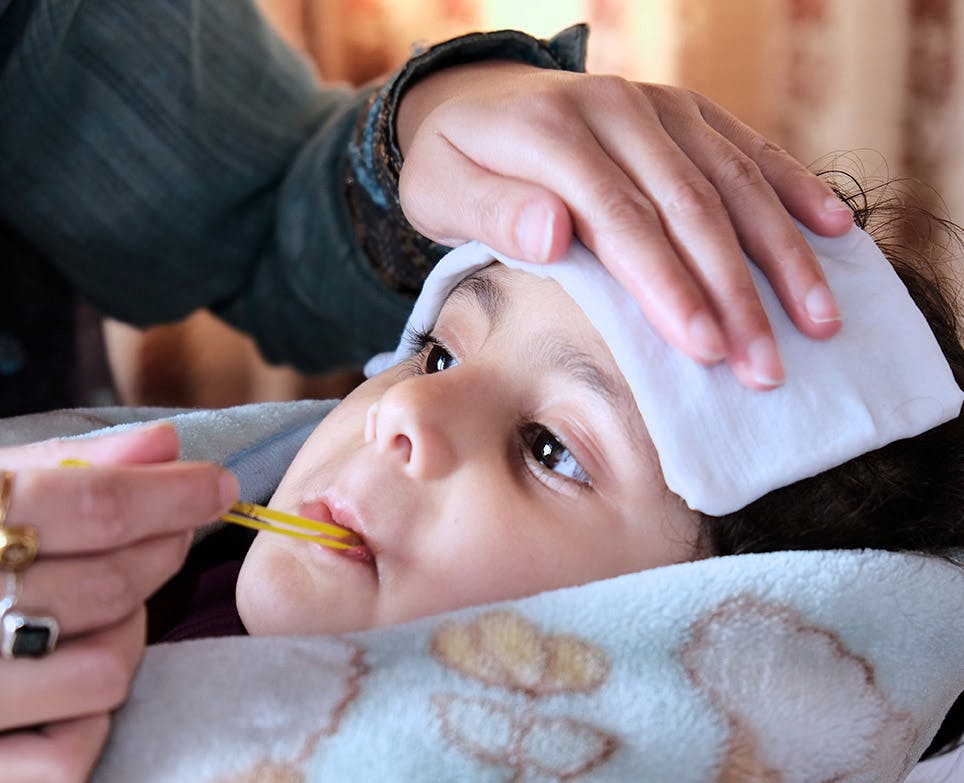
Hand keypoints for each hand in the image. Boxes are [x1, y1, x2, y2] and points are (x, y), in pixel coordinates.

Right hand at [0, 425, 236, 782]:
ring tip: (94, 614)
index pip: (92, 506)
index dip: (172, 495)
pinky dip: (88, 722)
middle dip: (158, 557)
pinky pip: (70, 757)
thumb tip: (164, 443)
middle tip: (164, 538)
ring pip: (104, 672)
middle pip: (109, 587)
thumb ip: (68, 463)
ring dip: (122, 637)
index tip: (217, 486)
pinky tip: (64, 682)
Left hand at [397, 62, 853, 389]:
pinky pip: (751, 147)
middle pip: (692, 207)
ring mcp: (659, 105)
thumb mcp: (442, 191)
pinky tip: (834, 232)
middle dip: (735, 293)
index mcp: (554, 133)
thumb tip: (554, 232)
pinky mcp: (687, 111)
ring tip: (819, 321)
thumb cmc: (459, 167)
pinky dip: (795, 189)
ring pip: (735, 181)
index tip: (703, 349)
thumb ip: (493, 212)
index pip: (623, 220)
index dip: (667, 286)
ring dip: (782, 255)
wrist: (480, 102)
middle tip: (767, 367)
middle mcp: (618, 110)